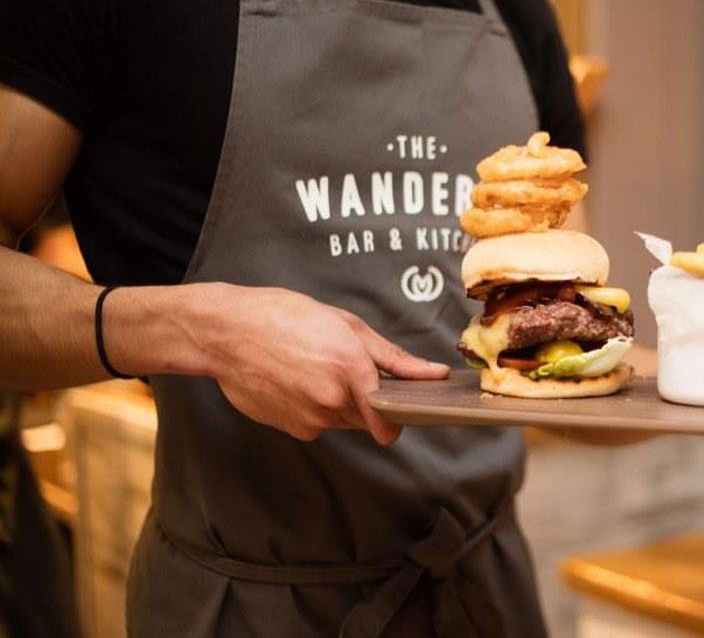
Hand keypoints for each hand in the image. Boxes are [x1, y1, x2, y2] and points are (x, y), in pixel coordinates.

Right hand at [134, 283, 447, 444]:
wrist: (225, 332)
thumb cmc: (285, 317)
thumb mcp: (347, 325)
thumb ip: (394, 357)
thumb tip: (434, 374)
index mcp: (351, 370)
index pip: (389, 421)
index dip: (399, 418)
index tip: (401, 409)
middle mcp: (331, 401)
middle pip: (367, 417)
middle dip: (365, 399)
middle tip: (343, 367)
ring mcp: (308, 419)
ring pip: (341, 420)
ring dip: (338, 402)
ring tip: (312, 367)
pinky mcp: (289, 427)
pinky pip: (316, 422)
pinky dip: (313, 407)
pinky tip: (295, 380)